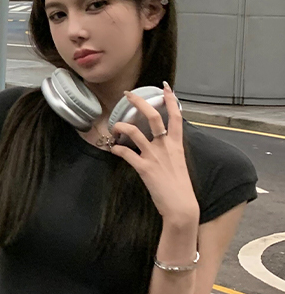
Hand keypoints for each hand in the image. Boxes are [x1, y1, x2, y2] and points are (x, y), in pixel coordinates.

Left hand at [110, 83, 199, 223]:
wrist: (181, 206)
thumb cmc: (180, 187)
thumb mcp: (179, 163)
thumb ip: (170, 151)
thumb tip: (162, 144)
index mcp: (177, 144)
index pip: (176, 116)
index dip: (171, 100)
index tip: (165, 87)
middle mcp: (166, 146)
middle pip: (153, 116)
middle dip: (139, 102)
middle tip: (127, 94)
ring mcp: (154, 156)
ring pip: (135, 132)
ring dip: (121, 126)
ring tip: (114, 126)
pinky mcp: (144, 168)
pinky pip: (126, 153)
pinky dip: (116, 149)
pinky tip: (112, 149)